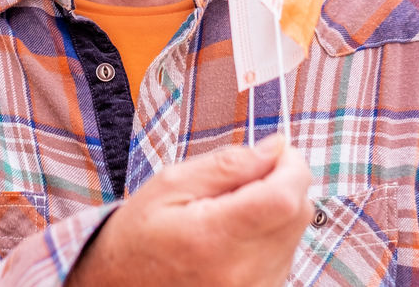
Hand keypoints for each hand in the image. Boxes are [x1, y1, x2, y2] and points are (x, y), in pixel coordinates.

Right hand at [67, 134, 312, 286]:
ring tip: (232, 209)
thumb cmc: (140, 233)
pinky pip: (285, 253)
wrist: (120, 285)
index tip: (276, 150)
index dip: (290, 165)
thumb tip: (275, 147)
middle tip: (249, 174)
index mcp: (214, 237)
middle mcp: (241, 272)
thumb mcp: (172, 184)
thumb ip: (228, 164)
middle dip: (284, 181)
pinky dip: (271, 233)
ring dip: (276, 208)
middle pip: (298, 212)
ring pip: (295, 232)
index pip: (284, 197)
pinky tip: (237, 232)